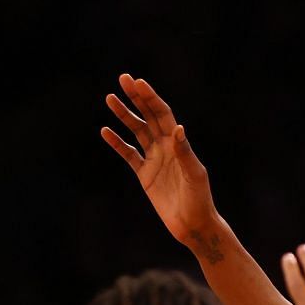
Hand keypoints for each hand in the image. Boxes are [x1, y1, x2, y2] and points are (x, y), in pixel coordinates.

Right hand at [101, 74, 219, 250]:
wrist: (193, 225)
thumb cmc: (199, 200)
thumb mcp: (194, 174)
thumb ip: (184, 151)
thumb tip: (177, 128)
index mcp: (177, 143)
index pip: (162, 114)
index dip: (150, 98)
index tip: (138, 83)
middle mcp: (165, 147)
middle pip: (147, 116)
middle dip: (135, 98)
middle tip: (122, 78)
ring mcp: (154, 160)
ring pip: (135, 131)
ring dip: (123, 115)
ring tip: (109, 98)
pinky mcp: (145, 175)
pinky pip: (128, 155)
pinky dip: (117, 143)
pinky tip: (105, 131)